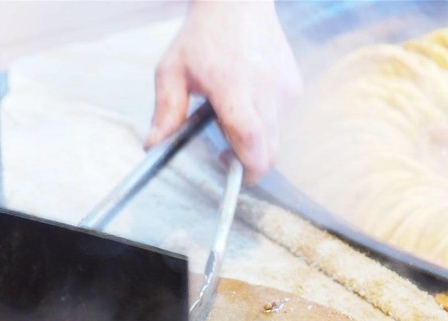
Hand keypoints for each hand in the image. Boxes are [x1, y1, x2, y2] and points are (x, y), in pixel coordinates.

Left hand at [146, 0, 301, 184]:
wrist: (238, 3)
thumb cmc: (202, 36)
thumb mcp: (171, 70)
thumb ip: (165, 110)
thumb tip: (153, 145)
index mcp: (234, 87)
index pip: (251, 139)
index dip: (246, 167)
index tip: (232, 177)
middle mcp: (266, 90)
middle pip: (270, 150)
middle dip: (250, 165)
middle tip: (224, 156)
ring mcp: (284, 88)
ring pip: (277, 138)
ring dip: (256, 145)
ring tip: (230, 123)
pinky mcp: (294, 86)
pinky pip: (282, 121)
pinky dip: (266, 126)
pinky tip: (246, 108)